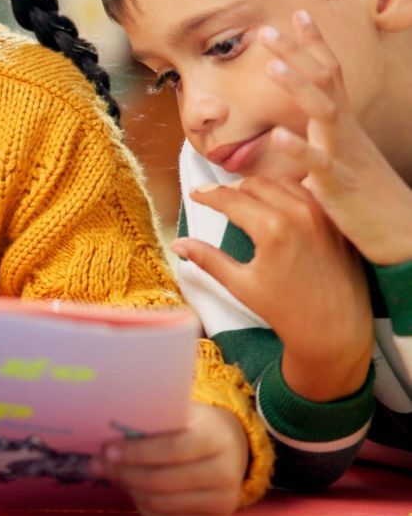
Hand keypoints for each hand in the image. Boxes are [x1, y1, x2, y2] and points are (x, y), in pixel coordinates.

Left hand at [95, 403, 247, 515]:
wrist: (229, 446)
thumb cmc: (193, 425)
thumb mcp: (177, 413)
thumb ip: (149, 422)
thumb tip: (107, 439)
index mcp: (215, 438)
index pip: (171, 449)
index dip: (136, 452)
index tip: (106, 450)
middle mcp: (226, 473)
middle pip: (162, 481)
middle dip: (124, 472)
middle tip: (99, 464)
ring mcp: (223, 502)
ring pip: (161, 504)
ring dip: (130, 489)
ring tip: (115, 474)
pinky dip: (143, 507)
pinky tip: (134, 491)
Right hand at [172, 176, 371, 400]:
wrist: (335, 332)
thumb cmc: (286, 312)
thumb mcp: (241, 285)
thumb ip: (208, 259)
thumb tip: (178, 244)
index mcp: (272, 229)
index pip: (231, 198)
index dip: (208, 194)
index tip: (195, 194)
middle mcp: (300, 215)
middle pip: (256, 184)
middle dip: (232, 189)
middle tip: (217, 198)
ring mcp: (323, 216)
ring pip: (284, 183)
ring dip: (261, 187)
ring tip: (246, 199)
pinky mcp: (337, 223)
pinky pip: (309, 195)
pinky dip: (288, 193)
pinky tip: (277, 206)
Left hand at [261, 11, 411, 264]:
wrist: (401, 234)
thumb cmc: (366, 200)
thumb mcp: (336, 164)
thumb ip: (313, 145)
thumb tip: (286, 136)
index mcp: (343, 126)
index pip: (330, 75)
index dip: (314, 45)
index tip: (295, 14)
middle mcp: (346, 132)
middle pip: (324, 81)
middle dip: (296, 53)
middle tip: (266, 29)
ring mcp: (344, 155)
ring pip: (324, 112)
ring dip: (298, 86)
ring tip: (272, 64)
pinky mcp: (339, 184)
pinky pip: (318, 162)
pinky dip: (298, 147)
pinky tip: (278, 134)